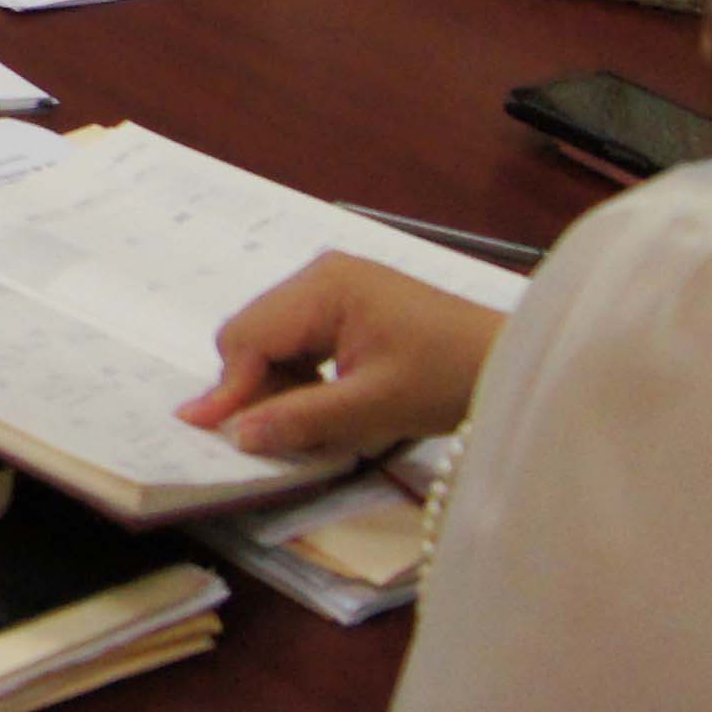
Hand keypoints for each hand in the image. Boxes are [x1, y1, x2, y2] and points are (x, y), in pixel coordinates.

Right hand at [180, 252, 504, 458]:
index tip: (200, 428)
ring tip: (310, 418)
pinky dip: (298, 374)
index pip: (250, 336)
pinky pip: (297, 341)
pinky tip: (325, 399)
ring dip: (277, 383)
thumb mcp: (373, 406)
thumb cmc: (449, 377)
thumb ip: (301, 418)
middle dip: (253, 384)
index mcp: (324, 286)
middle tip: (270, 432)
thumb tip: (237, 435)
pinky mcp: (348, 305)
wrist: (511, 363)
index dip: (228, 386)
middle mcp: (320, 275)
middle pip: (253, 333)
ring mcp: (334, 287)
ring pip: (271, 340)